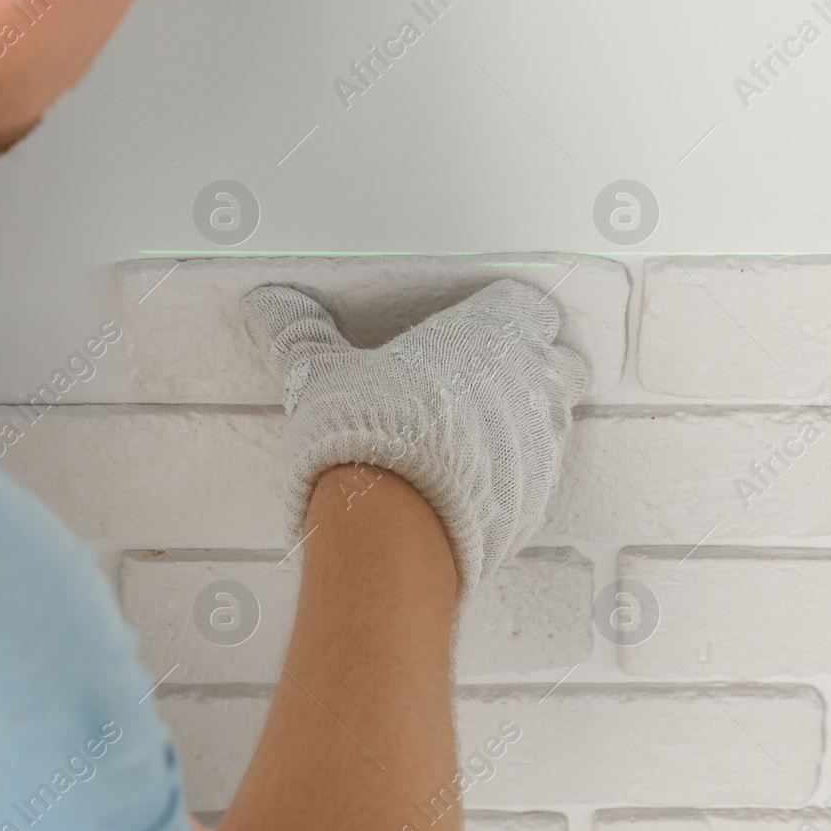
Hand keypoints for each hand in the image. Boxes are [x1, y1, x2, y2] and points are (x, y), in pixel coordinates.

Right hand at [242, 279, 586, 592]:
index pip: (527, 307)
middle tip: (486, 381)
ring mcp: (543, 445)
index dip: (504, 317)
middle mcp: (534, 383)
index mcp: (494, 333)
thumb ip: (301, 335)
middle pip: (563, 361)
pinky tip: (474, 486)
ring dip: (528, 422)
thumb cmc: (366, 431)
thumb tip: (268, 304)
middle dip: (536, 367)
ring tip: (477, 436)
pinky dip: (515, 476)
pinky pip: (538, 477)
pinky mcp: (537, 501)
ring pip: (557, 420)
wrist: (393, 527)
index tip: (476, 331)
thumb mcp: (322, 374)